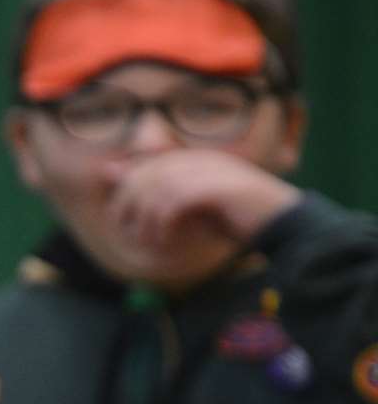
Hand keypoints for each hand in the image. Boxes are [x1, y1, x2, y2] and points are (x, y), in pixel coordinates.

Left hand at [107, 149, 300, 250]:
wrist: (288, 226)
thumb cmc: (240, 219)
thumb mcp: (195, 210)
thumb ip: (160, 197)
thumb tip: (115, 179)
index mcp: (196, 160)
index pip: (145, 168)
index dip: (126, 194)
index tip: (122, 221)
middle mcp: (201, 159)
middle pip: (144, 176)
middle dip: (128, 207)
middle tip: (130, 234)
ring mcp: (211, 171)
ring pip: (156, 190)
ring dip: (148, 221)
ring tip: (152, 243)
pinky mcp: (219, 188)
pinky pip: (175, 202)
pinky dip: (165, 225)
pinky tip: (169, 243)